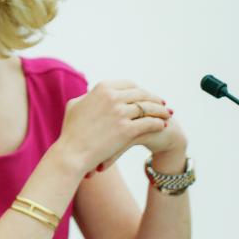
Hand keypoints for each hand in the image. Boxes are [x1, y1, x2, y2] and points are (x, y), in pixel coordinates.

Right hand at [54, 80, 169, 177]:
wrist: (71, 153)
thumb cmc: (71, 132)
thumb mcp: (75, 105)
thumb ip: (89, 96)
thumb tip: (95, 92)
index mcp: (102, 88)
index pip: (129, 85)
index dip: (141, 90)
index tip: (146, 96)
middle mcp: (112, 97)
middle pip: (142, 94)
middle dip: (155, 99)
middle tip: (162, 104)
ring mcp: (120, 113)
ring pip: (149, 108)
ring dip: (161, 110)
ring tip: (167, 114)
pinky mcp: (127, 129)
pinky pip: (149, 123)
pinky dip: (158, 123)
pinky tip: (162, 126)